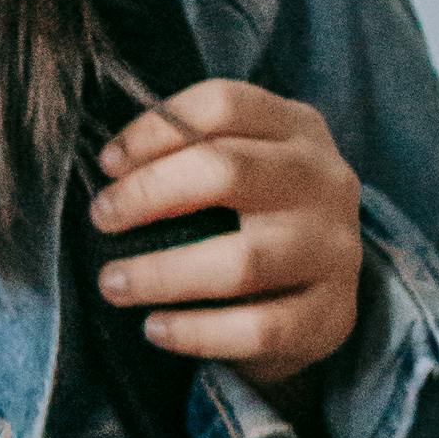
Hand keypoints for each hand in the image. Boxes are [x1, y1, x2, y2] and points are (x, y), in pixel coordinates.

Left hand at [92, 82, 364, 380]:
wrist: (319, 293)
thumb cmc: (254, 215)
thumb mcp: (238, 164)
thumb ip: (189, 151)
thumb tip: (111, 165)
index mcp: (298, 129)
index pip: (223, 105)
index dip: (155, 130)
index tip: (107, 163)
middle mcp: (325, 181)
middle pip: (229, 170)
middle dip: (149, 193)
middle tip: (102, 218)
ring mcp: (335, 250)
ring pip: (244, 260)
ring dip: (163, 273)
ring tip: (113, 283)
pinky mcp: (332, 315)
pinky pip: (260, 329)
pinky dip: (198, 332)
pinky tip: (155, 328)